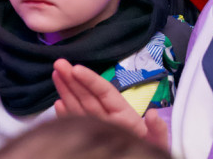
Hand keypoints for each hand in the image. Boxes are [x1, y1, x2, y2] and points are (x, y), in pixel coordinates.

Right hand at [52, 60, 167, 148]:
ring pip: (79, 106)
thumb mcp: (157, 144)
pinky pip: (75, 123)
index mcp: (125, 117)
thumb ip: (157, 130)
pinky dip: (66, 114)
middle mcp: (108, 119)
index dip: (91, 80)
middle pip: (89, 95)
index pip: (105, 93)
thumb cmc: (147, 156)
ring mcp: (96, 128)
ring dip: (66, 90)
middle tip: (59, 63)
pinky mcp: (87, 138)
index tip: (76, 69)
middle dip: (73, 79)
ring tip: (55, 74)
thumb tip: (152, 113)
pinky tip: (58, 103)